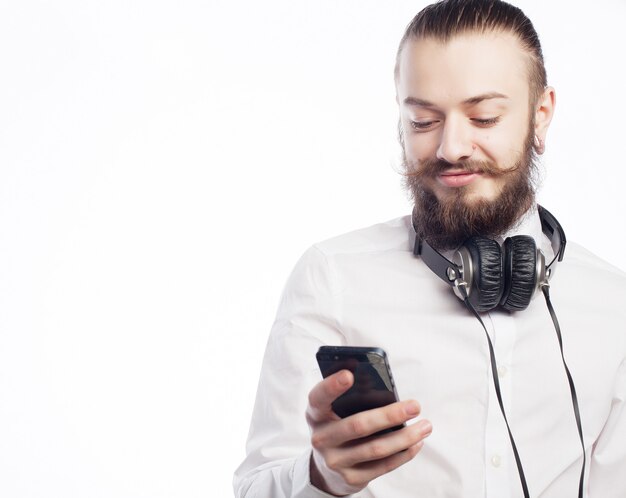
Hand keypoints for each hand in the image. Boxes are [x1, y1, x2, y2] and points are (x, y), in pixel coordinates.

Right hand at [306, 369, 431, 495]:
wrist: (327, 468)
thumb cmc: (338, 426)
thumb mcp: (334, 410)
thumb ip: (351, 396)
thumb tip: (375, 382)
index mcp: (316, 414)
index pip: (319, 397)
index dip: (332, 386)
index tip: (350, 374)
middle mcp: (321, 438)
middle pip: (358, 425)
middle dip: (390, 415)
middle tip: (415, 405)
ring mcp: (335, 461)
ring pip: (375, 449)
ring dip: (405, 437)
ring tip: (426, 425)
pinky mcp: (351, 479)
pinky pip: (383, 466)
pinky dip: (403, 453)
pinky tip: (416, 443)